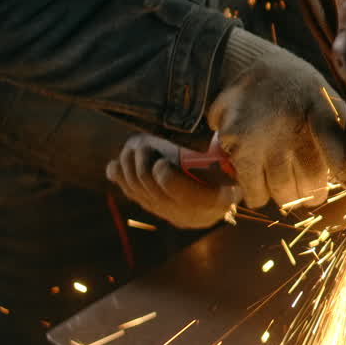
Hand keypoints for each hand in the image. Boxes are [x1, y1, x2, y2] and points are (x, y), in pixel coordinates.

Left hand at [106, 134, 239, 229]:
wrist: (225, 186)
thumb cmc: (229, 163)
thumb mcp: (231, 157)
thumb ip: (222, 146)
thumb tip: (213, 130)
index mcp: (218, 200)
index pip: (188, 198)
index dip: (169, 183)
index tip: (160, 163)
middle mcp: (194, 215)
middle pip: (158, 196)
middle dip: (143, 170)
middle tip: (140, 147)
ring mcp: (173, 214)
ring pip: (143, 196)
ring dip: (130, 172)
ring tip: (130, 150)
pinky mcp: (158, 209)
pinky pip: (135, 196)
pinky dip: (122, 180)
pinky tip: (114, 166)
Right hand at [208, 29, 345, 208]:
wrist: (249, 66)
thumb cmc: (297, 91)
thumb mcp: (327, 100)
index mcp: (319, 107)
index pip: (336, 147)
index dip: (344, 171)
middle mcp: (291, 121)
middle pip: (311, 183)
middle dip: (312, 192)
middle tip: (309, 188)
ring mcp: (261, 135)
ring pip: (283, 194)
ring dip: (286, 195)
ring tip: (284, 181)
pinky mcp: (236, 146)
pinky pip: (254, 193)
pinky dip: (258, 195)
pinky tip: (261, 183)